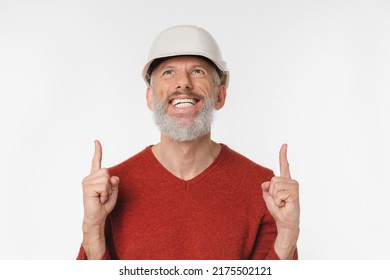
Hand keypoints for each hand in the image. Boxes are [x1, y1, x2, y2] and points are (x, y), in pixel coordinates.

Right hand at [81, 140, 118, 258]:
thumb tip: (113, 177)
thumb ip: (114, 183)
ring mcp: (87, 182)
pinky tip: (99, 199)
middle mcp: (89, 178)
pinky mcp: (87, 187)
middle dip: (110, 185)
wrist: (97, 217)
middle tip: (104, 195)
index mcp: (95, 177)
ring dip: (108, 190)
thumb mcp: (114, 192)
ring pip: (106, 178)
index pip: (96, 161)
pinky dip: (105, 194)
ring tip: (101, 197)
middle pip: (107, 171)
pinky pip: (104, 185)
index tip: (96, 141)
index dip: (97, 151)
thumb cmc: (104, 205)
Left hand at [261, 144, 299, 257]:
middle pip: (273, 180)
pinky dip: (278, 202)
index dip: (283, 155)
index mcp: (285, 181)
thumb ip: (266, 188)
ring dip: (275, 198)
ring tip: (282, 203)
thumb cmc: (278, 210)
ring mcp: (294, 187)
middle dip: (271, 192)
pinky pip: (278, 194)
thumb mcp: (268, 197)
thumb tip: (266, 183)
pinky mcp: (295, 194)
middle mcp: (291, 182)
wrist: (285, 223)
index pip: (284, 166)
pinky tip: (285, 205)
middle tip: (279, 201)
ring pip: (275, 186)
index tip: (284, 144)